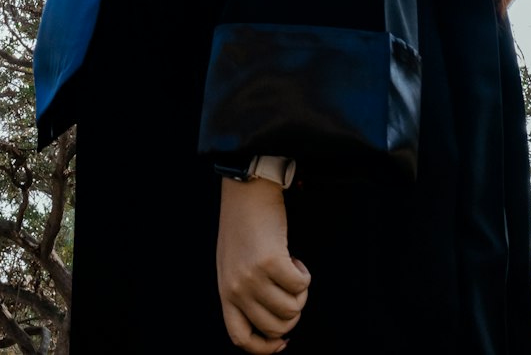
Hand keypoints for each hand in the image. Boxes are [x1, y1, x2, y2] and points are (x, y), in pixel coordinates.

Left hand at [216, 178, 310, 353]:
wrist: (246, 191)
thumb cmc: (243, 225)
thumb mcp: (233, 264)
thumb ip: (244, 292)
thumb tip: (276, 326)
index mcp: (225, 292)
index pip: (241, 338)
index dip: (265, 347)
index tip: (283, 341)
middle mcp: (236, 289)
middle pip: (276, 327)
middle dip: (293, 313)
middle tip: (292, 289)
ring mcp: (252, 277)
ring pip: (291, 309)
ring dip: (300, 292)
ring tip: (292, 269)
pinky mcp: (270, 262)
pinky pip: (301, 285)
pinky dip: (305, 275)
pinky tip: (295, 259)